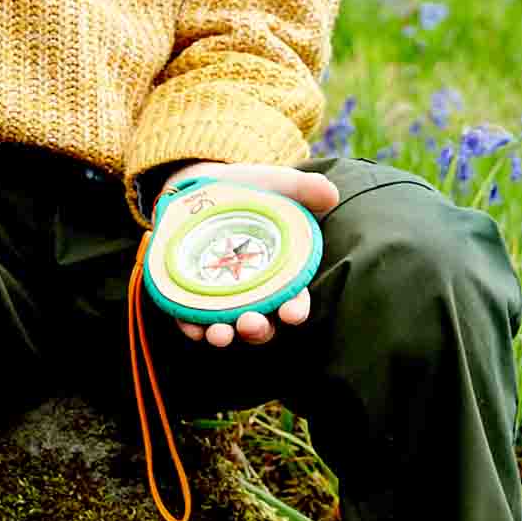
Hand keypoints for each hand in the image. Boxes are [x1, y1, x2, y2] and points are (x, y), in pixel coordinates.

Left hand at [158, 160, 338, 349]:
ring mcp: (222, 298)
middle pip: (262, 323)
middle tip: (252, 323)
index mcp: (282, 274)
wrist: (201, 185)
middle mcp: (254, 293)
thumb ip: (303, 189)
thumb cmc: (249, 191)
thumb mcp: (276, 185)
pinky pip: (192, 319)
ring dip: (225, 335)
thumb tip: (330, 194)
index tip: (292, 312)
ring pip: (228, 328)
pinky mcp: (191, 295)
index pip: (294, 301)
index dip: (296, 310)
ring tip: (221, 334)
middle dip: (259, 329)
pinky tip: (193, 327)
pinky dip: (192, 326)